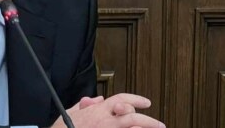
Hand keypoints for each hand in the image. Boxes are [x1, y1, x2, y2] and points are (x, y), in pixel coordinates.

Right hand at [50, 93, 165, 127]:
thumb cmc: (64, 127)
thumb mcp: (73, 112)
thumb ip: (86, 105)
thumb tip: (97, 100)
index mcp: (98, 110)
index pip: (121, 99)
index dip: (136, 99)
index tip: (147, 103)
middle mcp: (105, 120)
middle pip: (132, 116)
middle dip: (148, 120)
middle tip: (159, 124)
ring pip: (131, 127)